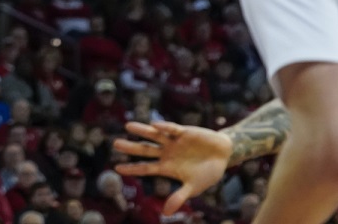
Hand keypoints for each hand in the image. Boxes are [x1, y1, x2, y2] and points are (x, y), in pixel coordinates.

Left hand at [114, 121, 231, 215]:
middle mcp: (166, 153)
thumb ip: (179, 197)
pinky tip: (154, 124)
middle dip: (131, 148)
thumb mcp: (193, 187)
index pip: (146, 168)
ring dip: (142, 131)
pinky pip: (173, 129)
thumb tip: (165, 213)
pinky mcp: (184, 132)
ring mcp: (174, 141)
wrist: (223, 155)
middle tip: (115, 144)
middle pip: (145, 150)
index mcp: (167, 167)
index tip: (116, 168)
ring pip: (154, 136)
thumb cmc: (207, 172)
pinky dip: (165, 127)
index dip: (132, 168)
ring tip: (128, 126)